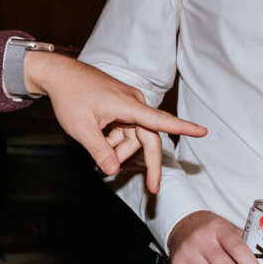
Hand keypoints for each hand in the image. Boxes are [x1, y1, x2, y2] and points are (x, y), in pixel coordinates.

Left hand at [23, 53, 204, 193]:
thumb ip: (99, 150)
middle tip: (152, 188)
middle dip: (148, 162)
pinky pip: (126, 129)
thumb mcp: (80, 128)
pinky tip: (99, 136)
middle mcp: (133, 103)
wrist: (59, 75)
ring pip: (135, 136)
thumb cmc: (70, 97)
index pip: (159, 120)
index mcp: (127, 105)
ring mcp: (129, 104)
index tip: (203, 131)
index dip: (182, 127)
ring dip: (120, 147)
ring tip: (97, 143)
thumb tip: (113, 169)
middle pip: (148, 137)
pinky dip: (115, 139)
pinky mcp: (123, 106)